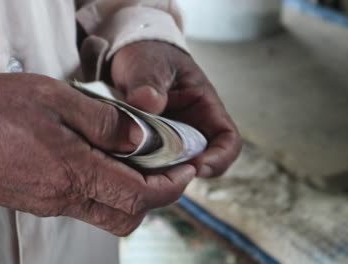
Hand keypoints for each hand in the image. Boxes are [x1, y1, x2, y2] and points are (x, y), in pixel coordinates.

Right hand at [0, 73, 194, 235]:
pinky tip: (105, 165)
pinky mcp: (42, 202)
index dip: (171, 186)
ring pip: (110, 215)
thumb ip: (104, 121)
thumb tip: (140, 138)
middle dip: (158, 196)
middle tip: (168, 168)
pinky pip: (87, 207)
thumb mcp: (57, 99)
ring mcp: (53, 204)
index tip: (186, 169)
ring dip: (134, 196)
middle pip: (129, 215)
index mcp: (74, 172)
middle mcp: (66, 198)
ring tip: (141, 165)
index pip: (139, 196)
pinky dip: (109, 192)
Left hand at [111, 41, 241, 177]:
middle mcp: (191, 129)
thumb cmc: (147, 55)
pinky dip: (135, 167)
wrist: (126, 55)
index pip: (228, 141)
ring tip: (132, 164)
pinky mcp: (146, 148)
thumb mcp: (148, 62)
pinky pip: (146, 166)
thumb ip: (148, 81)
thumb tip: (148, 102)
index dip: (219, 159)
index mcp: (204, 108)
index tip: (195, 166)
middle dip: (178, 171)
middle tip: (154, 172)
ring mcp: (168, 141)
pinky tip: (119, 160)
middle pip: (197, 162)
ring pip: (170, 169)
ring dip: (154, 172)